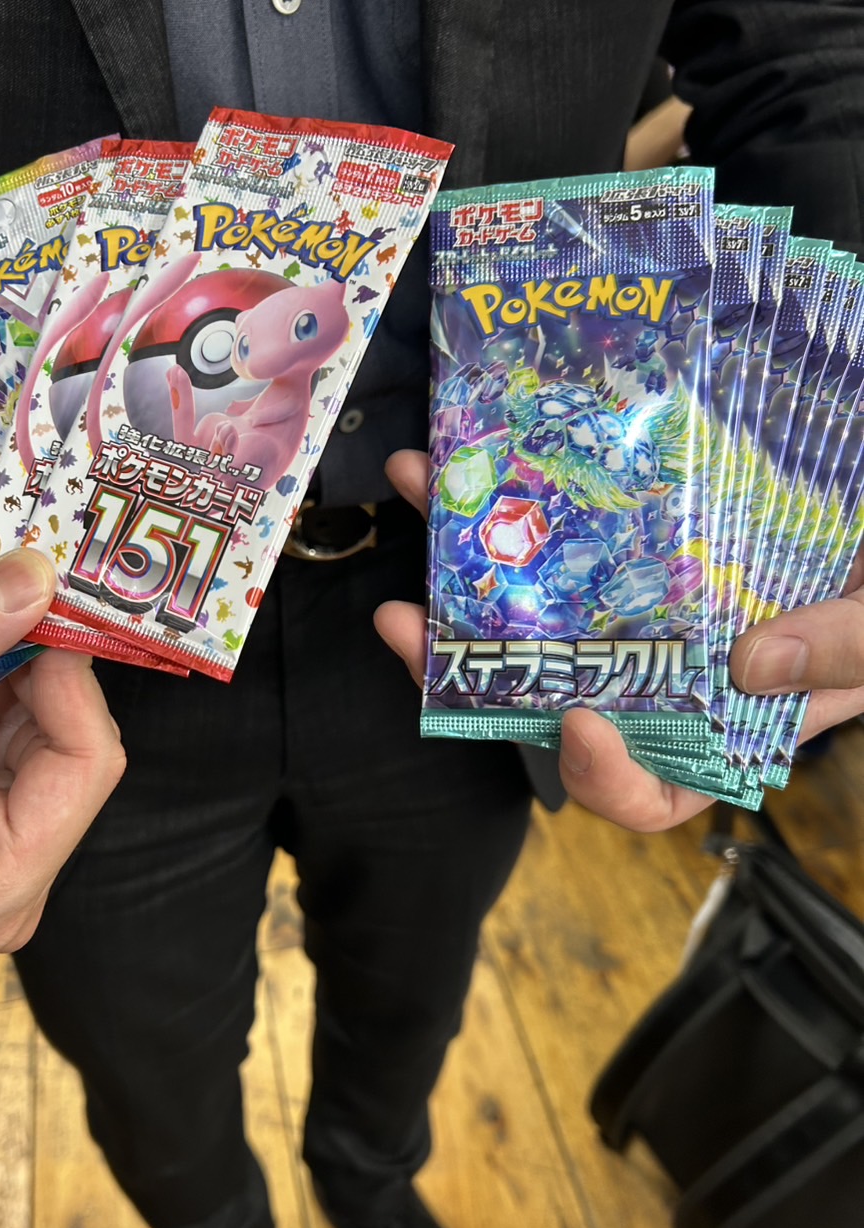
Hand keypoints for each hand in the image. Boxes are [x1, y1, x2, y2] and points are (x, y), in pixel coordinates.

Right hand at [0, 551, 124, 952]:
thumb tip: (28, 580)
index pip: (86, 769)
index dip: (74, 681)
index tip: (49, 609)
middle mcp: (5, 892)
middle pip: (73, 759)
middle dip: (47, 675)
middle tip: (25, 597)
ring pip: (46, 751)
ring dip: (22, 682)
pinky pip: (12, 758)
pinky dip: (0, 703)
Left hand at [374, 449, 863, 832]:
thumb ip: (844, 651)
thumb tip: (754, 661)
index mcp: (729, 722)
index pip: (654, 790)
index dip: (604, 777)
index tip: (572, 720)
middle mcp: (668, 669)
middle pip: (553, 692)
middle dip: (467, 661)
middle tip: (407, 620)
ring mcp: (643, 598)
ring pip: (537, 597)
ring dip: (467, 548)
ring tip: (422, 484)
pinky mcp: (634, 527)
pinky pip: (562, 521)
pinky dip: (521, 483)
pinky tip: (483, 437)